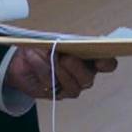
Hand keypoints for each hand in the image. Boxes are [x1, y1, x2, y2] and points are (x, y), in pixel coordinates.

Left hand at [3, 46, 118, 99]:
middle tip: (64, 57)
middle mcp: (84, 75)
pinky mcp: (55, 94)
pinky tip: (34, 60)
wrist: (22, 58)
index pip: (108, 64)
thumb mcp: (55, 38)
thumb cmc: (45, 46)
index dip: (106, 63)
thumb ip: (67, 41)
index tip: (98, 59)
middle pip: (88, 78)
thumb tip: (72, 43)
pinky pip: (52, 86)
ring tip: (47, 55)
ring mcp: (71, 87)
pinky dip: (42, 71)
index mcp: (90, 58)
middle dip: (76, 68)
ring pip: (72, 87)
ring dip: (57, 70)